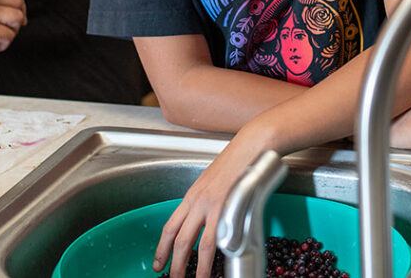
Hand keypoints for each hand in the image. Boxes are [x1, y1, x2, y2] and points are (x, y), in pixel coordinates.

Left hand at [154, 134, 265, 277]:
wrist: (252, 145)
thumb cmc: (238, 160)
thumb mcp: (214, 181)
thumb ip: (209, 201)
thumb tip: (210, 220)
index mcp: (192, 196)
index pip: (170, 227)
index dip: (162, 248)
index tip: (158, 263)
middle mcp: (198, 201)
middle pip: (179, 239)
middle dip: (174, 264)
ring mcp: (213, 206)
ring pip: (198, 244)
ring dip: (196, 267)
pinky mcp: (229, 208)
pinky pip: (219, 238)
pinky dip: (216, 256)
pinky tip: (217, 266)